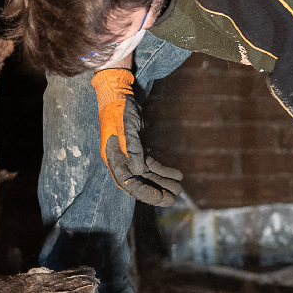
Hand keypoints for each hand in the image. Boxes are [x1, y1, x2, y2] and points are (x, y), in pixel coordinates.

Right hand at [91, 68, 184, 206]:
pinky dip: (164, 170)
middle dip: (155, 192)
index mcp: (113, 159)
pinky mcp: (138, 149)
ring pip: (147, 175)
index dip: (144, 193)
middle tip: (172, 198)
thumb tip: (140, 171)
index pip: (128, 183)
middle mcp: (121, 160)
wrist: (118, 94)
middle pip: (139, 182)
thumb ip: (132, 149)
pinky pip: (152, 164)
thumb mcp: (125, 129)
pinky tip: (177, 175)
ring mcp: (130, 155)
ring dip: (162, 182)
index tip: (161, 198)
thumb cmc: (119, 110)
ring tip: (179, 189)